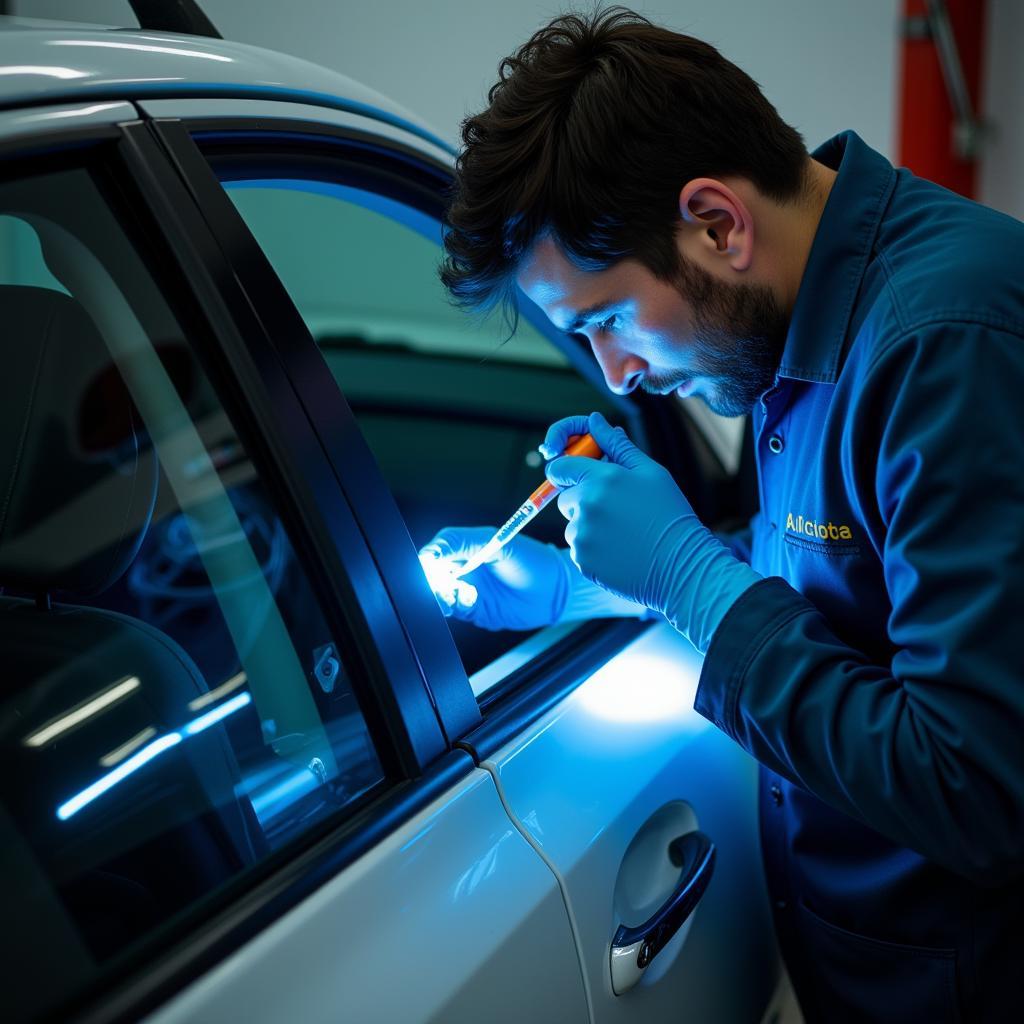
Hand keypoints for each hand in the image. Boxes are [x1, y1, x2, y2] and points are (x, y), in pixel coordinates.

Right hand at [418, 527, 570, 630]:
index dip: (428, 558)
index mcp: (466, 547)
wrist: (554, 591)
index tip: (428, 564)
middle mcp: (463, 568)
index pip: (435, 551)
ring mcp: (466, 589)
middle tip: (439, 582)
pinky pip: (453, 609)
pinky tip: (466, 600)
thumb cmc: (530, 560)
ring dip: (440, 594)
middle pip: (432, 574)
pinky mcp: (473, 610)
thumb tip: (429, 553)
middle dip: (431, 579)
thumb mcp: (496, 542)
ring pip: (439, 593)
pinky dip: (453, 606)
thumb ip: (460, 542)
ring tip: (452, 593)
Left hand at [543, 412, 760, 651]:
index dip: (567, 470)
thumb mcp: (650, 473)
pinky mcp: (582, 560)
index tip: (580, 477)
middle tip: (616, 510)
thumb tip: (594, 421)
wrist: (680, 565)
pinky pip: (578, 549)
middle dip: (582, 500)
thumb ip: (617, 446)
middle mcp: (586, 505)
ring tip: (623, 533)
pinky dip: (593, 549)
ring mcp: (581, 535)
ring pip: (572, 525)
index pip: (558, 467)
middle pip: (564, 498)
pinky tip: (620, 550)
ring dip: (589, 527)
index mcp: (601, 479)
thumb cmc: (669, 515)